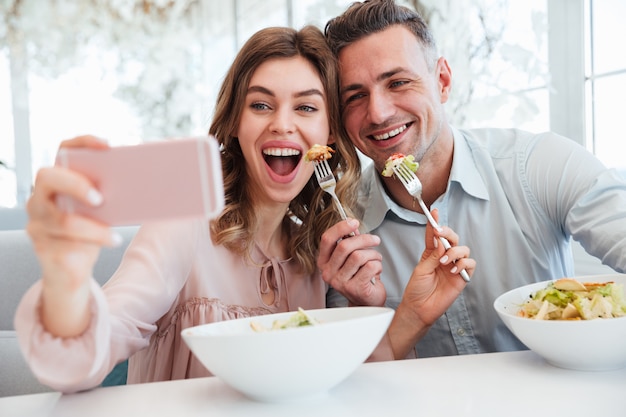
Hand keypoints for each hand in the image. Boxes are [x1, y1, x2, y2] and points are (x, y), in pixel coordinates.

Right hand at [26, 135, 118, 336]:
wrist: (71, 270)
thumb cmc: (90, 232)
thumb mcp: (102, 211)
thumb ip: (111, 194)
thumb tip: (152, 180)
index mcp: (58, 180)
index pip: (63, 150)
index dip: (83, 142)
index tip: (108, 146)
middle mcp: (40, 197)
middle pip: (47, 177)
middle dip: (76, 184)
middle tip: (100, 198)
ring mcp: (37, 222)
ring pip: (59, 219)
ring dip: (91, 226)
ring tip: (114, 233)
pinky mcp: (42, 247)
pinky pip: (66, 243)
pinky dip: (94, 241)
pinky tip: (113, 241)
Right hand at [317, 218, 385, 305]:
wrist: (367, 301)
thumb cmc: (360, 276)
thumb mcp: (351, 257)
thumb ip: (350, 241)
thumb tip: (352, 224)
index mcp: (324, 262)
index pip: (327, 239)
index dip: (340, 227)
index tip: (354, 222)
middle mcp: (328, 273)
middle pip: (345, 246)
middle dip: (364, 239)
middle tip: (375, 240)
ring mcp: (340, 282)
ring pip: (359, 256)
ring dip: (373, 254)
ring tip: (376, 259)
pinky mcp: (354, 288)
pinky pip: (369, 266)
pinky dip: (378, 265)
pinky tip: (376, 271)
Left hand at [388, 209, 474, 357]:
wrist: (419, 309)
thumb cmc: (417, 290)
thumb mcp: (421, 269)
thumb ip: (433, 255)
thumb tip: (441, 240)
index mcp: (432, 252)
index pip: (435, 234)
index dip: (435, 222)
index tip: (433, 212)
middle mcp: (444, 257)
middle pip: (453, 238)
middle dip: (448, 234)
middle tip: (441, 236)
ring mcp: (454, 267)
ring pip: (464, 249)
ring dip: (455, 252)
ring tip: (444, 262)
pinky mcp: (462, 277)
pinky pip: (470, 265)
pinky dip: (463, 264)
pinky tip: (453, 270)